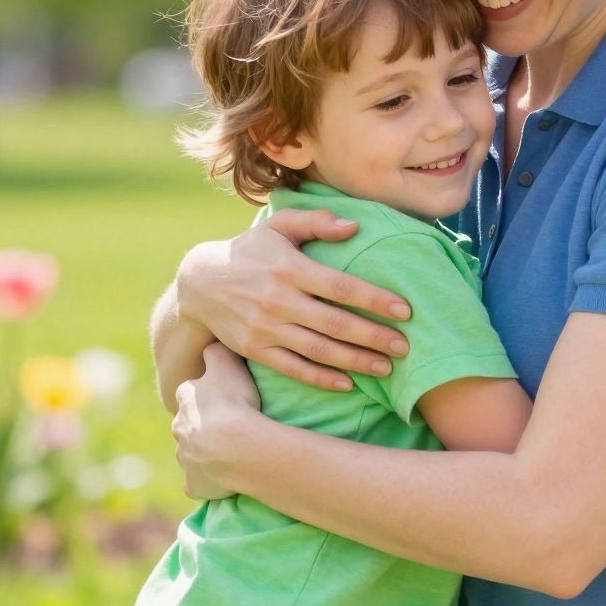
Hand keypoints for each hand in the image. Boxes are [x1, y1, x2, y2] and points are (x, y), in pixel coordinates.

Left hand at [172, 342, 263, 499]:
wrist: (240, 446)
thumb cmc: (235, 402)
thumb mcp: (227, 362)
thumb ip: (217, 350)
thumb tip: (212, 340)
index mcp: (185, 400)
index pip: (191, 394)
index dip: (208, 396)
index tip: (225, 399)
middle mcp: (179, 429)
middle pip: (188, 426)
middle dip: (202, 427)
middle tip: (228, 428)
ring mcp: (185, 459)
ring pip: (191, 454)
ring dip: (204, 454)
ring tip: (230, 454)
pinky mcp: (194, 484)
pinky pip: (198, 483)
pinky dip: (207, 482)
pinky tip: (222, 480)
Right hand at [176, 209, 412, 391]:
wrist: (199, 283)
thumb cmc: (250, 251)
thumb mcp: (278, 226)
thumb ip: (316, 221)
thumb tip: (355, 226)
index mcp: (289, 268)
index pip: (340, 286)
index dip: (374, 300)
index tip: (405, 311)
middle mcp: (277, 300)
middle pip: (334, 323)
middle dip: (373, 337)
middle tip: (406, 347)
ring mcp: (265, 328)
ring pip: (317, 350)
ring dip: (355, 361)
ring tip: (386, 367)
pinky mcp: (255, 349)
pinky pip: (293, 369)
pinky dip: (321, 378)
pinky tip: (347, 383)